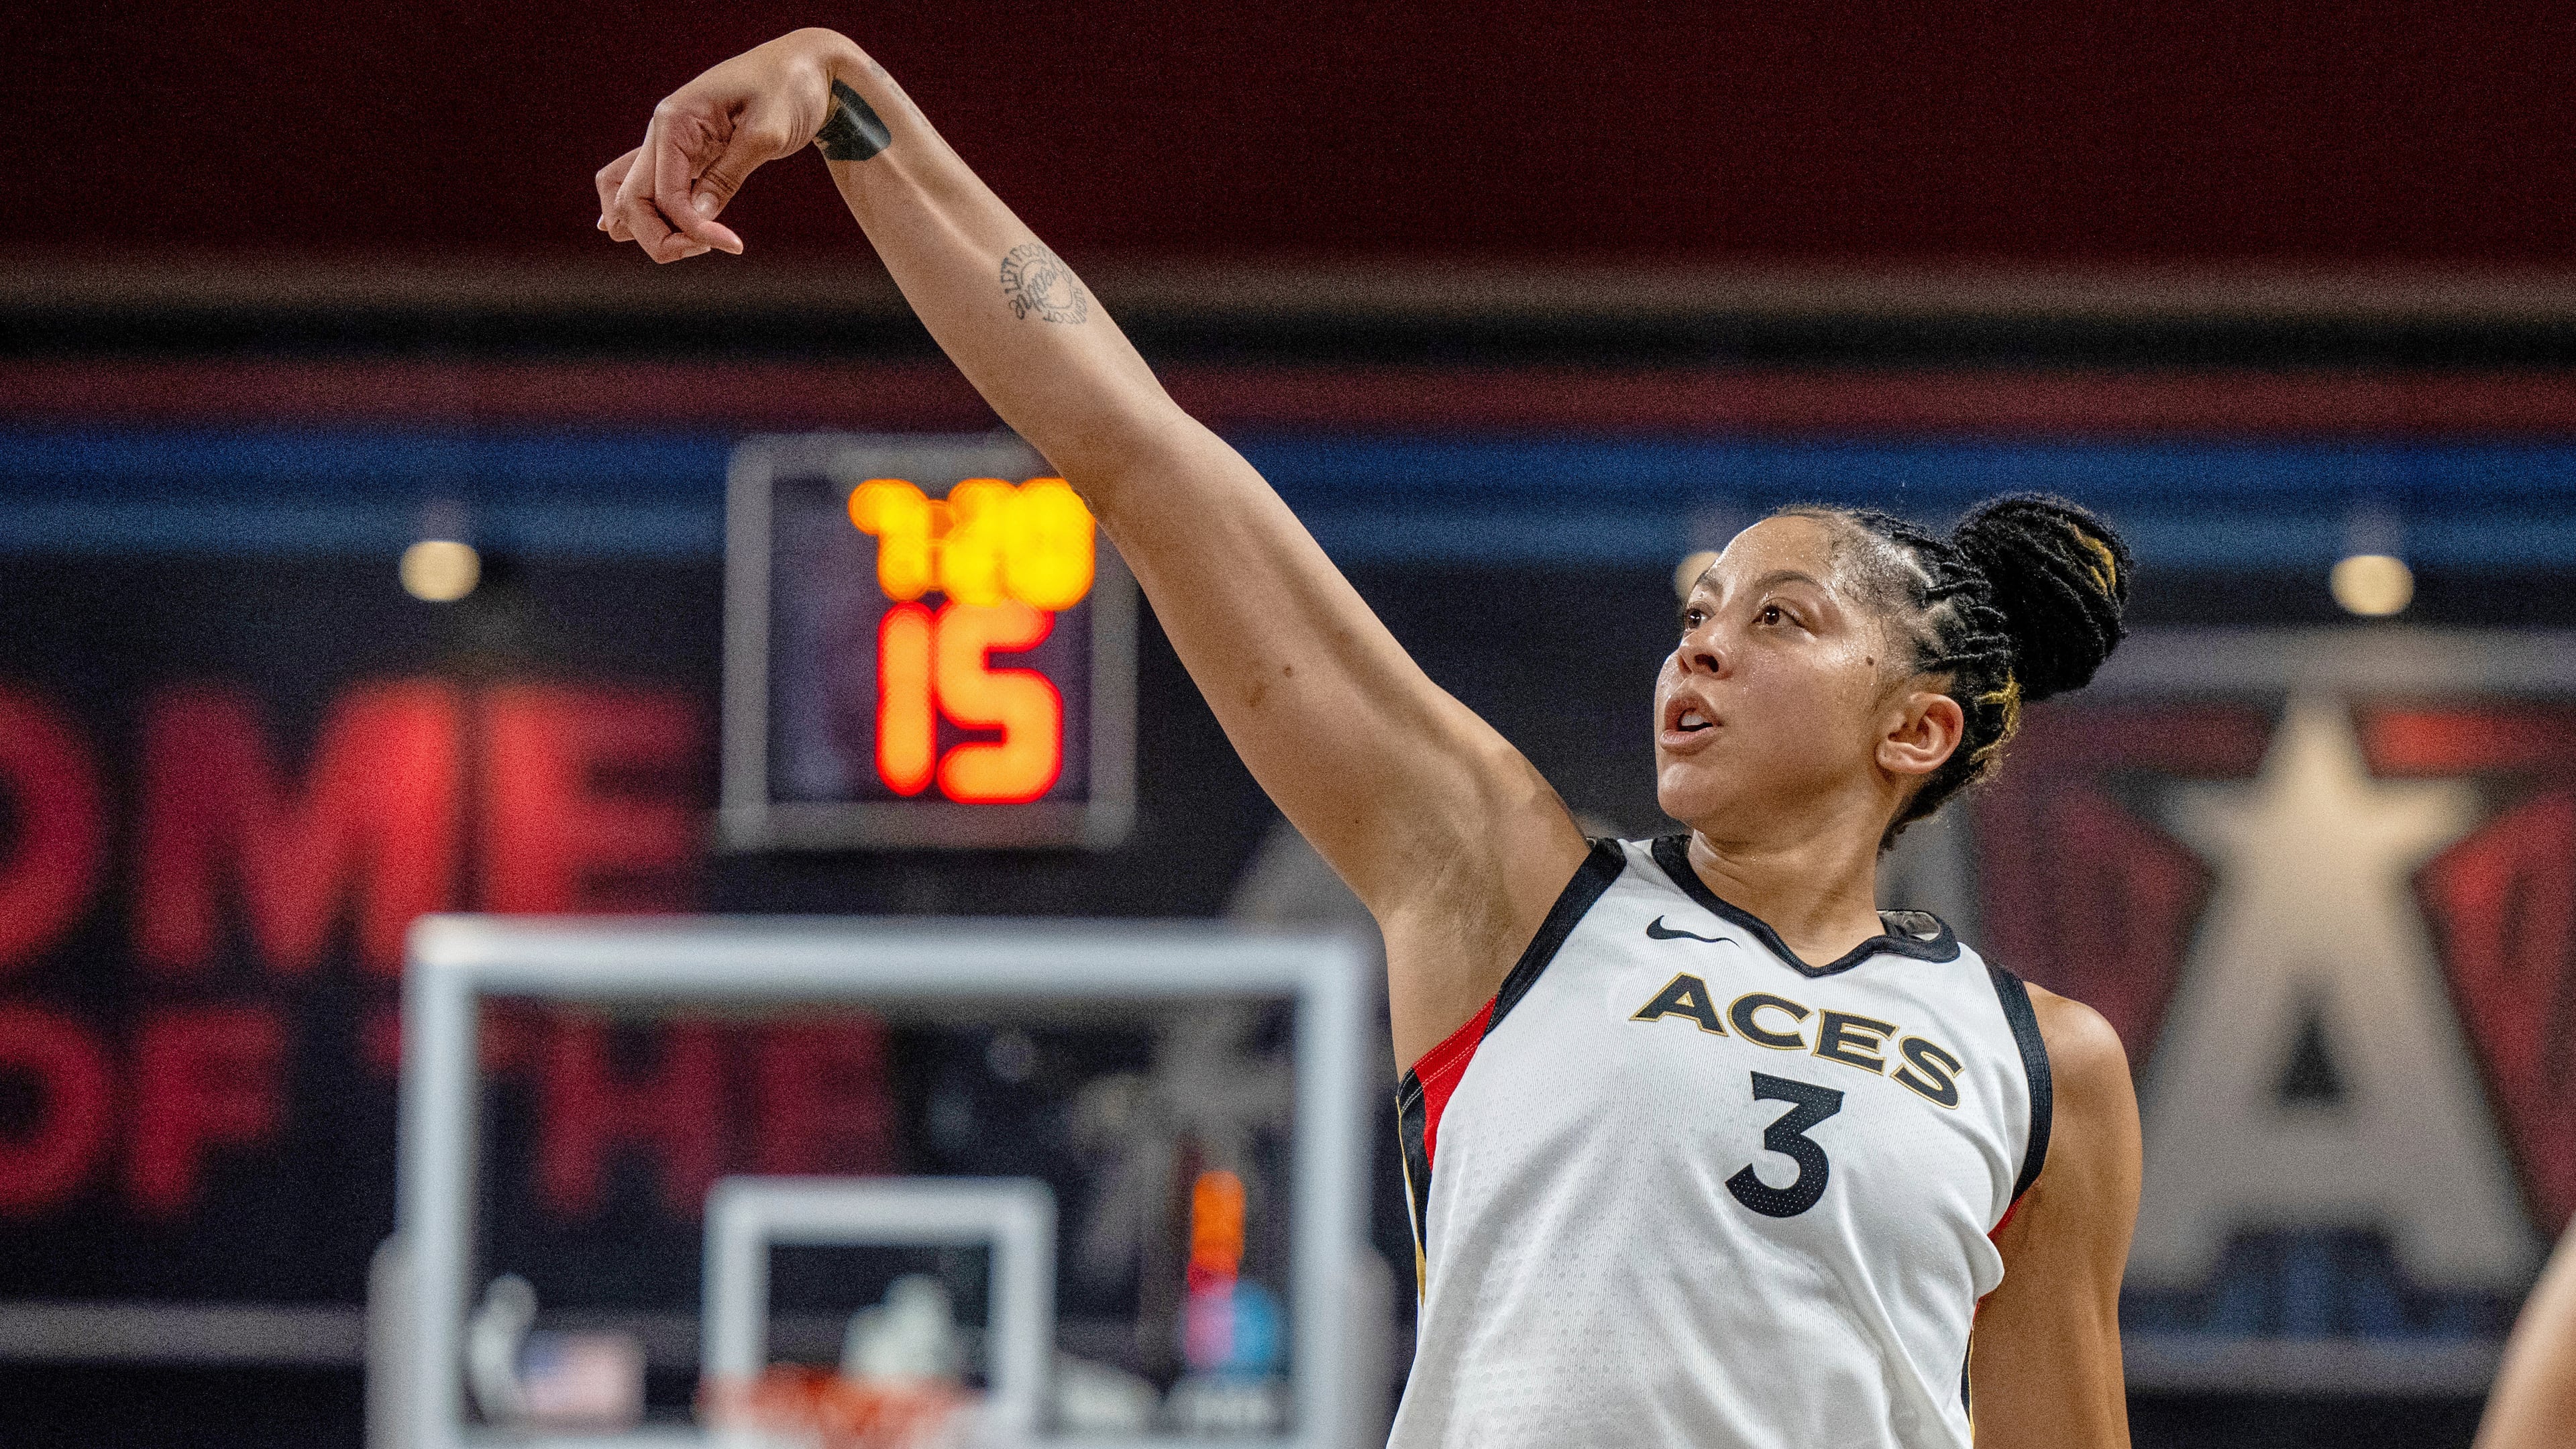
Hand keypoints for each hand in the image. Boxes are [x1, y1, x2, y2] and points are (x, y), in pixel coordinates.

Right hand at [594, 28, 858, 261]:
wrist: (806, 68)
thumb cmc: (789, 89)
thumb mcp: (766, 133)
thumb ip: (727, 175)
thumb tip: (697, 218)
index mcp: (673, 121)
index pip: (662, 194)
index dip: (690, 228)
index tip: (732, 245)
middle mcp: (662, 132)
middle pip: (631, 201)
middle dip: (660, 237)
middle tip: (713, 248)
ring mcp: (671, 143)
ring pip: (632, 196)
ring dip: (652, 229)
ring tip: (697, 244)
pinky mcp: (687, 154)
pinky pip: (654, 188)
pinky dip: (654, 212)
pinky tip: (665, 230)